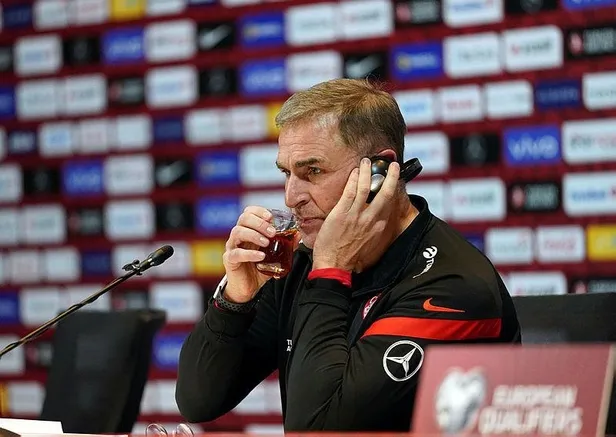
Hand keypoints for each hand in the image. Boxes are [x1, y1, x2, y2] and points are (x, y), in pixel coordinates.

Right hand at [222, 206, 300, 302]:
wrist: (247, 288)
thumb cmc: (258, 268)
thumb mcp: (274, 255)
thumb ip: (286, 245)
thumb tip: (298, 235)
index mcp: (248, 230)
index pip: (249, 212)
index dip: (259, 211)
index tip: (270, 217)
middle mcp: (238, 236)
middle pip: (243, 219)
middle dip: (259, 223)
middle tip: (272, 232)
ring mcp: (232, 247)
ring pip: (238, 232)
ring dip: (254, 235)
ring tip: (266, 242)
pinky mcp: (229, 260)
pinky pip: (236, 253)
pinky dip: (249, 253)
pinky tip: (261, 256)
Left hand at [312, 157, 399, 272]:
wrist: (336, 266)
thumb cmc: (351, 260)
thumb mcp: (372, 248)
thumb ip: (376, 234)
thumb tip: (379, 227)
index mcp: (380, 227)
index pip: (389, 203)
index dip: (392, 190)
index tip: (392, 181)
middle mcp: (371, 218)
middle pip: (385, 192)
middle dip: (390, 176)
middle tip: (392, 166)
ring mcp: (356, 214)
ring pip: (365, 187)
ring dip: (368, 171)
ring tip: (367, 161)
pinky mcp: (342, 213)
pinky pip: (350, 191)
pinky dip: (353, 179)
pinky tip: (355, 171)